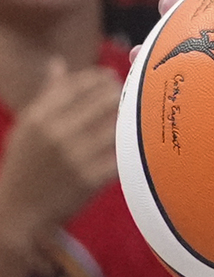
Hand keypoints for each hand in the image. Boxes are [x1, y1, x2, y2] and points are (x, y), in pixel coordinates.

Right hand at [0, 59, 120, 243]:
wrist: (19, 214)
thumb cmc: (25, 167)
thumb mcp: (27, 129)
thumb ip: (47, 95)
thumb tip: (58, 63)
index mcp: (39, 117)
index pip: (82, 82)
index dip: (102, 77)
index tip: (112, 79)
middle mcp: (57, 133)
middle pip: (107, 97)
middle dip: (120, 95)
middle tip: (126, 98)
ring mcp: (76, 156)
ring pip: (119, 122)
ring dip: (128, 118)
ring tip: (130, 118)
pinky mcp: (92, 178)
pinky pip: (123, 151)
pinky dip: (129, 145)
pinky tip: (131, 142)